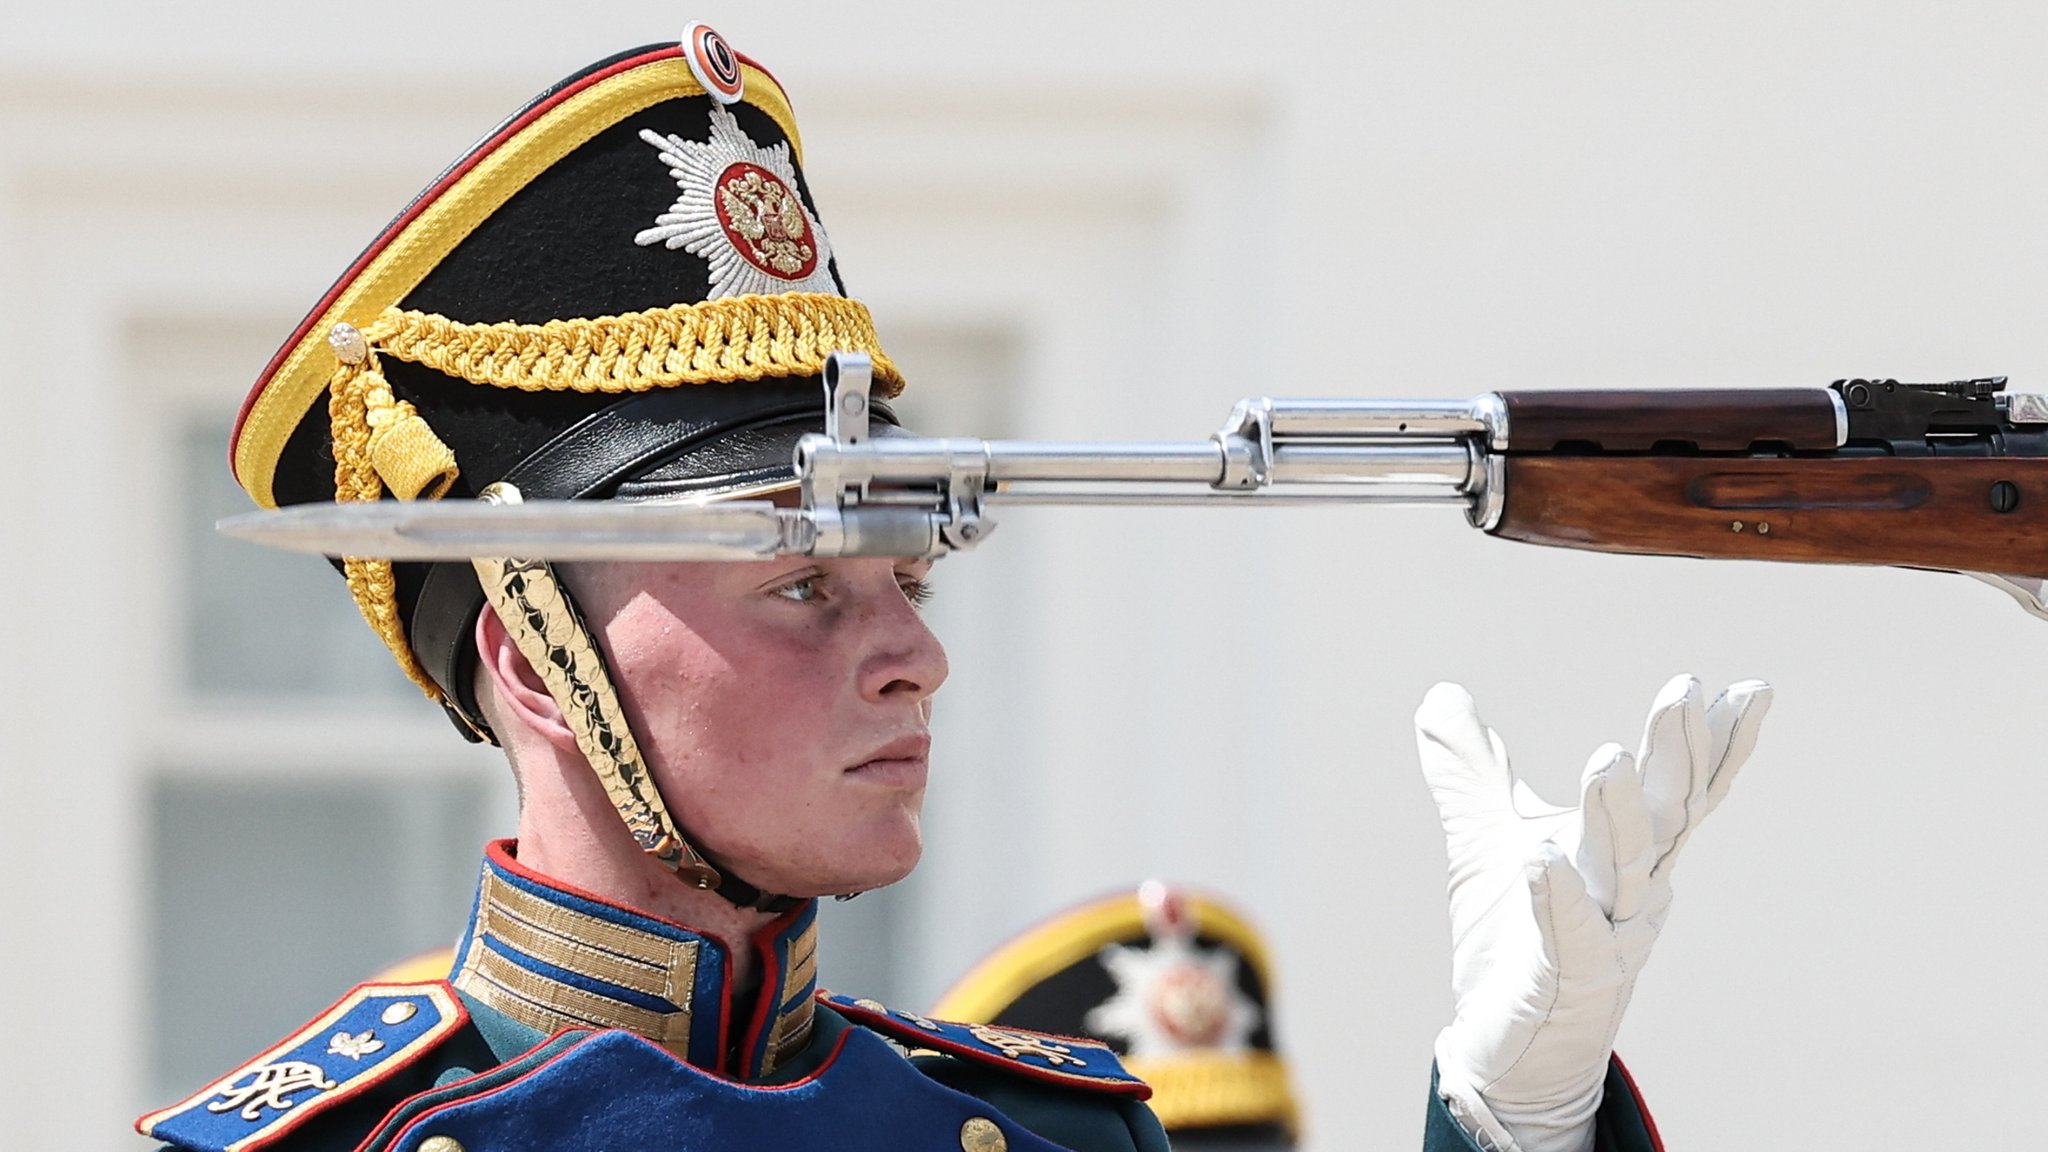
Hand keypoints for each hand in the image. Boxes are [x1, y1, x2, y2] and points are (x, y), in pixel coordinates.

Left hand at [1418, 674, 1771, 1151]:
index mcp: (1629, 856)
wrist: (1504, 1046)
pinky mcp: (1564, 979)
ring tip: (1607, 758)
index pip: (1682, 792)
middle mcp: (1632, 893)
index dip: (1716, 744)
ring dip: (1617, 814)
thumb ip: (1471, 768)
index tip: (1749, 688)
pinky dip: (1559, 895)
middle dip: (1678, 754)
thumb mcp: (1487, 835)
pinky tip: (1543, 856)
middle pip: (1665, 816)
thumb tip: (1440, 696)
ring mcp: (1606, 937)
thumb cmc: (1511, 936)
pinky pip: (1568, 934)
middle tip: (1685, 692)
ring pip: (1624, 869)